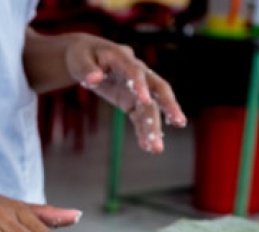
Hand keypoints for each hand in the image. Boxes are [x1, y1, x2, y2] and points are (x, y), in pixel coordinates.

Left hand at [64, 35, 185, 152]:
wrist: (87, 57)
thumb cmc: (82, 56)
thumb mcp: (79, 60)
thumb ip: (86, 69)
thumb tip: (94, 79)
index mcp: (123, 58)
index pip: (135, 71)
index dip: (140, 84)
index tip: (144, 99)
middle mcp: (136, 72)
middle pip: (157, 88)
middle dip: (168, 105)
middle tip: (179, 122)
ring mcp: (136, 88)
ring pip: (150, 107)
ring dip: (155, 127)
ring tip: (157, 149)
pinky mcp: (131, 101)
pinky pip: (140, 117)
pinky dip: (142, 131)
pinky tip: (146, 147)